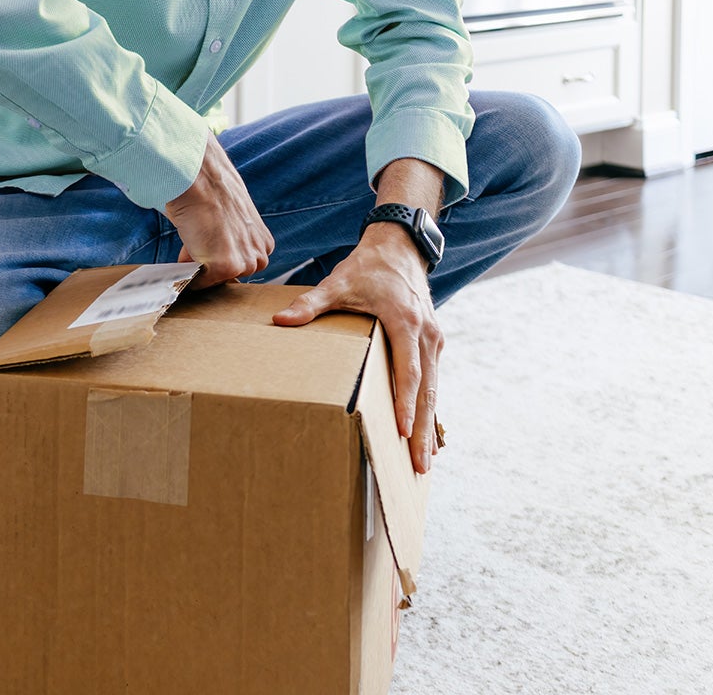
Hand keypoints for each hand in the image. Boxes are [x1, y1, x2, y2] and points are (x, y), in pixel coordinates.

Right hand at [165, 130, 273, 288]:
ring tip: (194, 237)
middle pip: (228, 277)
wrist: (201, 178)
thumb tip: (210, 254)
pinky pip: (199, 282)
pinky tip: (189, 243)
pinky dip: (187, 270)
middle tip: (198, 238)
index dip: (217, 256)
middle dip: (209, 263)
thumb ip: (230, 240)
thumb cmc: (211, 192)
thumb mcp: (232, 219)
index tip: (208, 240)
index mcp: (263, 244)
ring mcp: (244, 263)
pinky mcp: (226, 266)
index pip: (238, 267)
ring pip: (214, 280)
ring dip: (199, 265)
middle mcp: (259, 256)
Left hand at [273, 221, 442, 474]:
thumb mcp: (337, 284)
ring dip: (430, 425)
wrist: (399, 247)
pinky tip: (426, 435)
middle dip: (423, 429)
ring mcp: (434, 340)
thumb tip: (279, 321)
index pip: (407, 370)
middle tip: (419, 465)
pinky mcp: (433, 343)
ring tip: (425, 462)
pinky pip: (433, 382)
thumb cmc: (367, 267)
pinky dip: (429, 409)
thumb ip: (310, 305)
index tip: (403, 431)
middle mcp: (426, 335)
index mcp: (405, 323)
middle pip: (427, 389)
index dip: (404, 402)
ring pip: (433, 390)